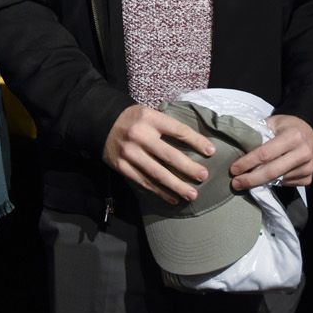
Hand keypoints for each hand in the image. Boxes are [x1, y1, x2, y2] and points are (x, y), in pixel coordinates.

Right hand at [101, 104, 215, 203]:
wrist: (101, 123)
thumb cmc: (133, 119)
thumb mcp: (150, 114)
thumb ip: (167, 126)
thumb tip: (196, 142)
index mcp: (150, 118)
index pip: (178, 130)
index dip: (196, 141)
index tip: (211, 151)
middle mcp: (140, 135)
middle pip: (169, 155)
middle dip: (188, 168)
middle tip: (204, 176)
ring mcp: (130, 153)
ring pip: (157, 173)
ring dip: (176, 185)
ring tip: (192, 194)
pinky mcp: (122, 166)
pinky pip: (144, 182)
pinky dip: (159, 192)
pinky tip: (173, 198)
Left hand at [230, 115, 312, 190]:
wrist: (310, 133)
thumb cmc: (286, 127)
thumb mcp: (272, 123)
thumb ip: (258, 134)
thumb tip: (238, 148)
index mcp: (293, 136)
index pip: (265, 153)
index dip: (247, 163)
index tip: (233, 169)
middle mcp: (303, 153)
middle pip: (271, 172)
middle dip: (250, 179)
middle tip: (235, 183)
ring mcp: (307, 168)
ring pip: (277, 180)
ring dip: (259, 183)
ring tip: (244, 182)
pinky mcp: (308, 178)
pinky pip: (285, 184)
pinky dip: (272, 183)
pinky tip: (264, 179)